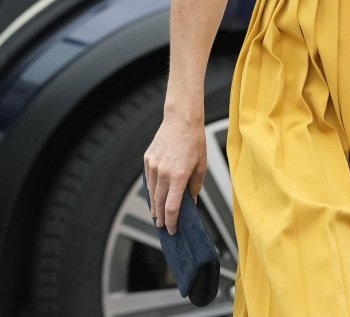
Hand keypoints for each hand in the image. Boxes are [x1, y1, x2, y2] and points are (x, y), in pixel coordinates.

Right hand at [143, 116, 207, 234]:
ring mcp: (153, 166)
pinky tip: (154, 195)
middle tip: (163, 226)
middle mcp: (163, 173)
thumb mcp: (202, 164)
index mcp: (178, 176)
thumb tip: (192, 199)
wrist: (181, 119)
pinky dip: (151, 189)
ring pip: (151, 192)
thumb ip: (196, 184)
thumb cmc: (194, 140)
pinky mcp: (148, 159)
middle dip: (161, 218)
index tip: (172, 230)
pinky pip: (149, 179)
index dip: (171, 222)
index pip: (171, 207)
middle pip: (159, 203)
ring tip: (157, 214)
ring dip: (154, 205)